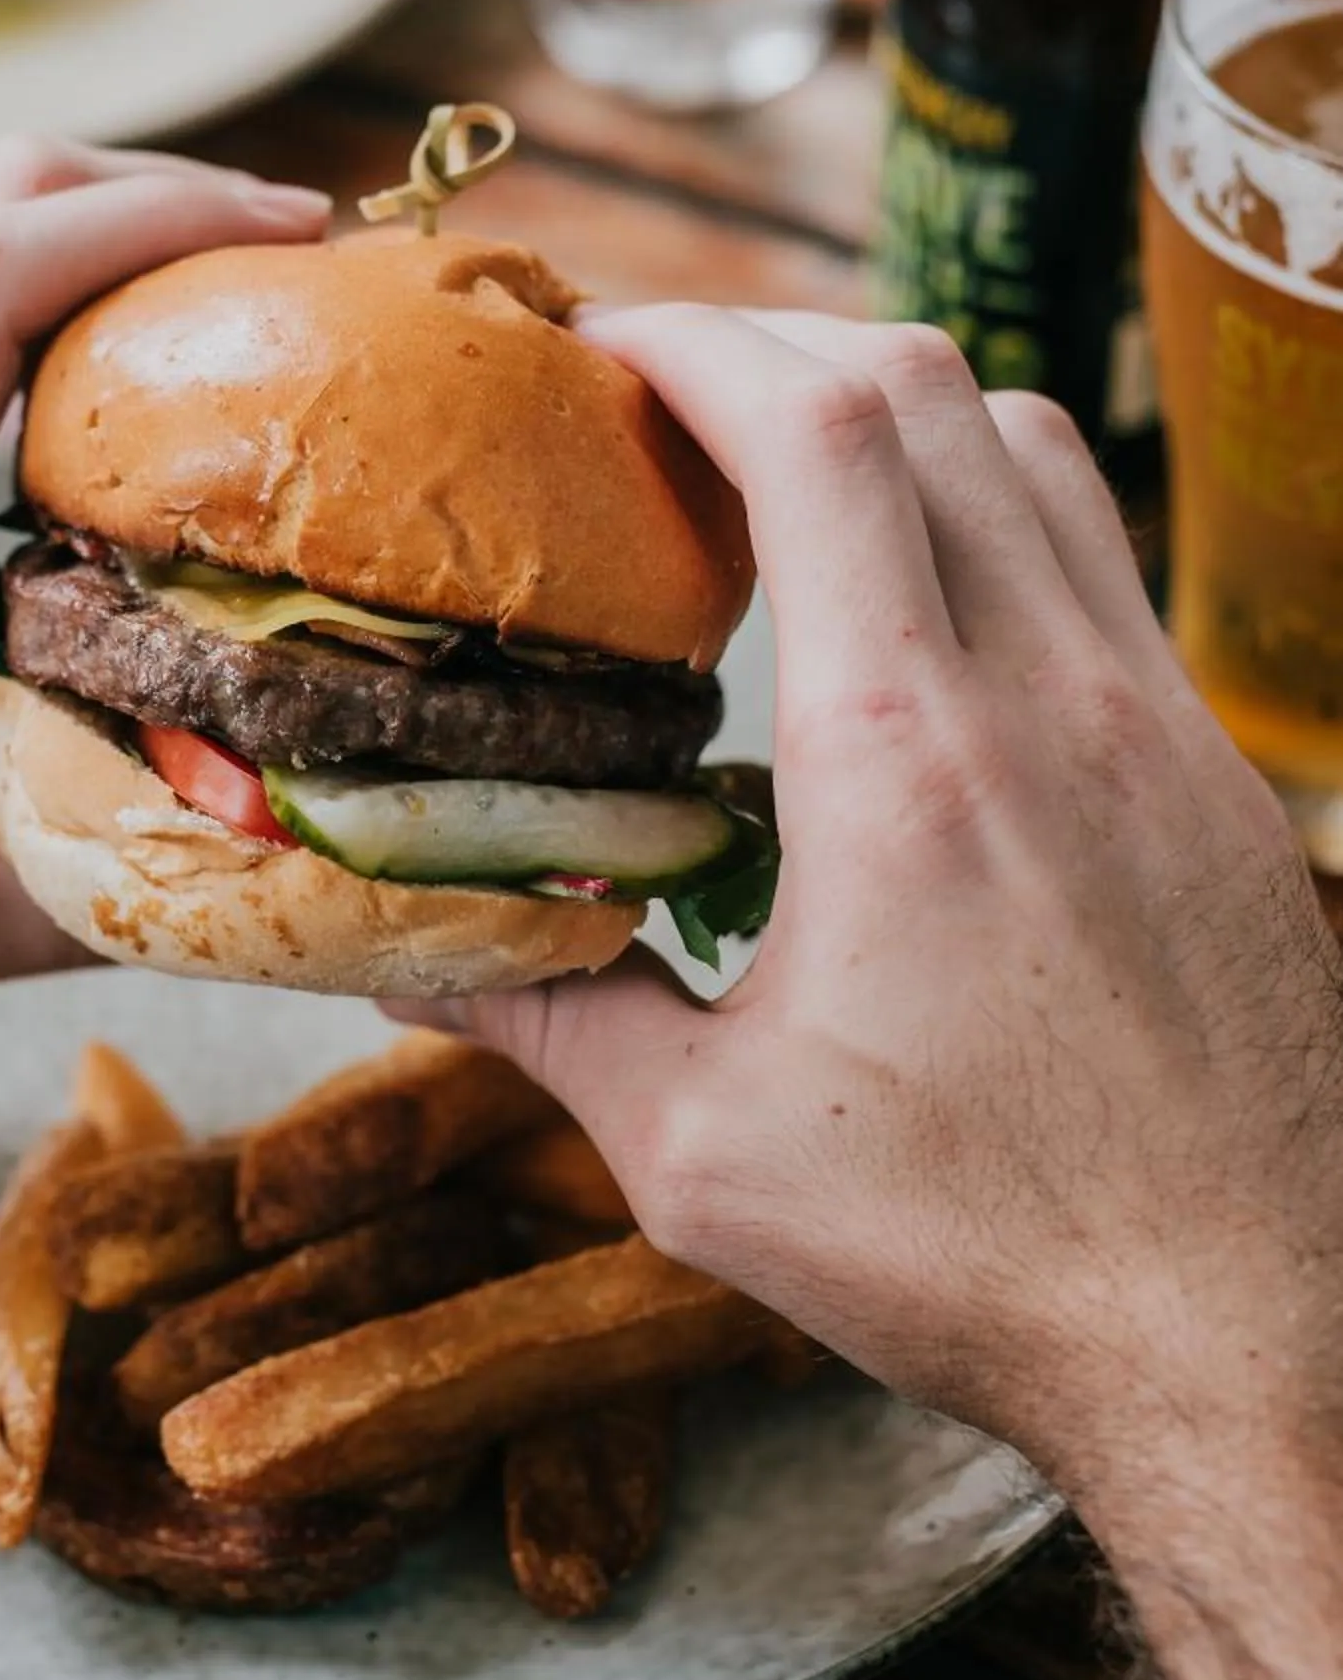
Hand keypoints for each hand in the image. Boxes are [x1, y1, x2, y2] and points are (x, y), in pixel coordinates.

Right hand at [401, 310, 1342, 1543]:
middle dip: (779, 344)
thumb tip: (424, 954)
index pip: (818, 424)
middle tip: (670, 401)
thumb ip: (554, 1020)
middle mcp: (1057, 695)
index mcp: (911, 756)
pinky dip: (999, 512)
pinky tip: (927, 617)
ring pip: (1039, 446)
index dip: (695, 338)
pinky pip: (1104, 561)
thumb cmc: (988, 1256)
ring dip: (903, 411)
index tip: (602, 345)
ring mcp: (1162, 725)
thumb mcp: (708, 1158)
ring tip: (792, 480)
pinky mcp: (1220, 780)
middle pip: (931, 381)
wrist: (1255, 1341)